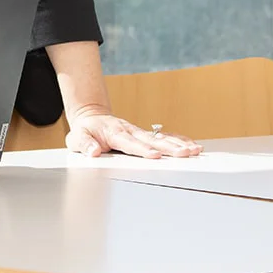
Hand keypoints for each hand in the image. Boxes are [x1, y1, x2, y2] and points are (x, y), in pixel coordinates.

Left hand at [64, 107, 201, 159]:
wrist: (91, 117)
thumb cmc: (85, 130)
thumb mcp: (77, 137)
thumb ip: (85, 144)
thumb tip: (93, 152)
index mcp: (115, 133)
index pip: (130, 143)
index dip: (143, 149)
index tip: (155, 155)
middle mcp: (131, 131)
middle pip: (152, 140)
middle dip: (170, 148)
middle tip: (186, 154)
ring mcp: (139, 132)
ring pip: (161, 138)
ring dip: (179, 144)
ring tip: (195, 150)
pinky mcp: (144, 135)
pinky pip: (164, 137)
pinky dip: (178, 140)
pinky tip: (193, 146)